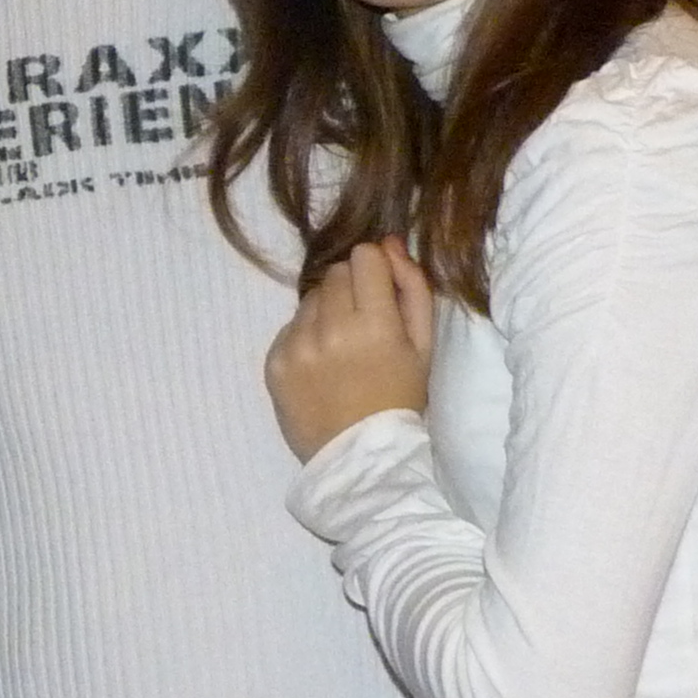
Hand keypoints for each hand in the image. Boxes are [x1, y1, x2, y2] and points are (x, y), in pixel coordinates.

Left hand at [266, 239, 434, 461]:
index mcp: (375, 324)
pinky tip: (321, 364)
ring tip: (341, 347)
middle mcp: (331, 330)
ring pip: (310, 298)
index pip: (364, 256)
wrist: (358, 455)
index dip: (374, 271)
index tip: (379, 293)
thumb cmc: (400, 397)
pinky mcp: (273, 361)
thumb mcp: (423, 345)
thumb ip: (412, 287)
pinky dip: (305, 336)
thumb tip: (390, 242)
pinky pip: (289, 326)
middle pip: (335, 273)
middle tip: (363, 324)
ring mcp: (297, 346)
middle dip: (351, 289)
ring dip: (326, 311)